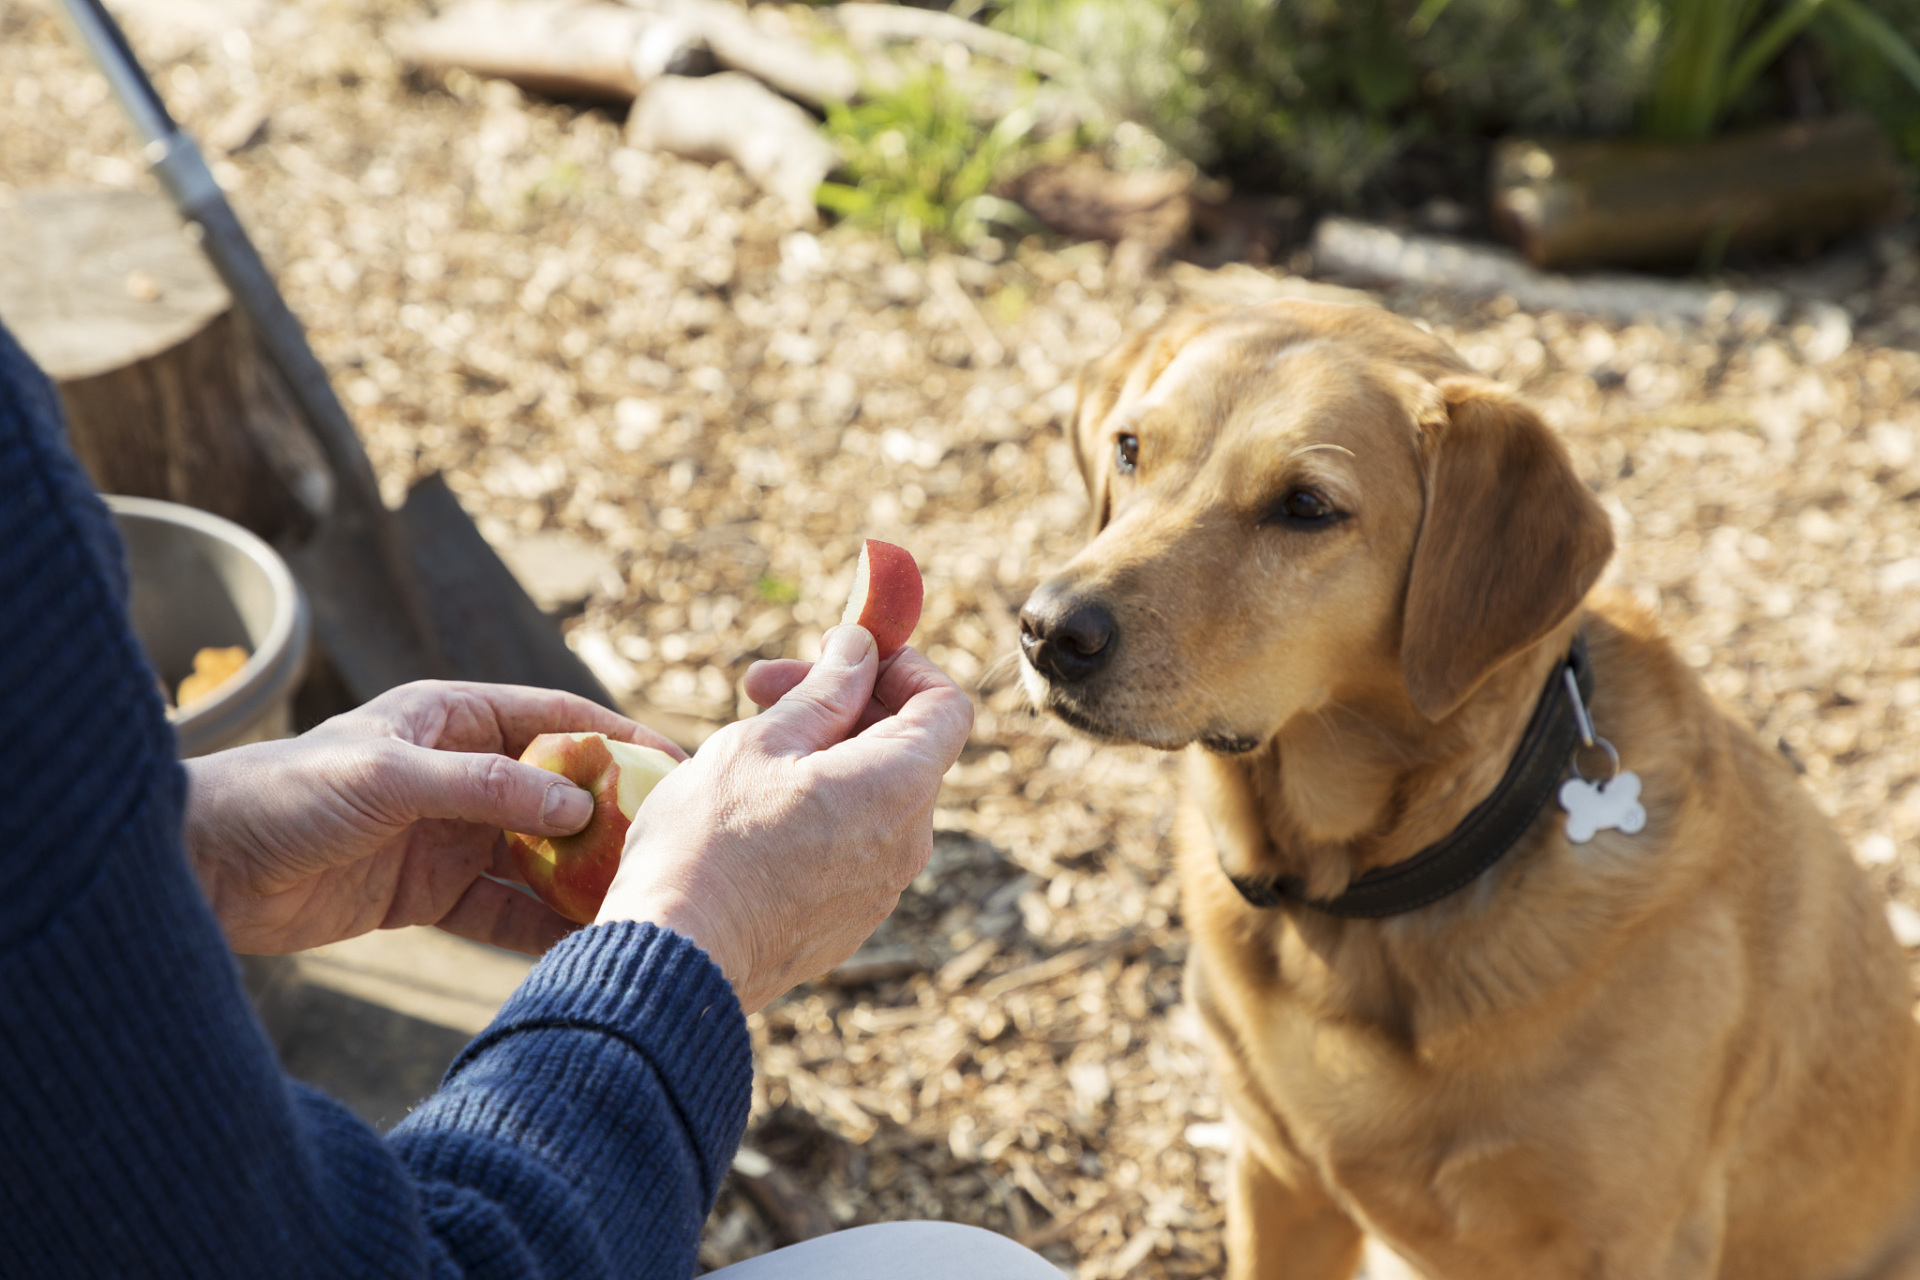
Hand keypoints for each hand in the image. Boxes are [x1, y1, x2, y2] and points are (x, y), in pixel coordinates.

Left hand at [183, 681, 682, 955]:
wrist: (203, 868)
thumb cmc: (286, 794)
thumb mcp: (390, 777)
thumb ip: (485, 790)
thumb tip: (578, 805)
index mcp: (452, 719)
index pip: (556, 720)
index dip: (617, 740)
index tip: (674, 766)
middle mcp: (459, 773)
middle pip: (556, 793)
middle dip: (610, 820)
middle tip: (668, 849)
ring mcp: (447, 835)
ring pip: (535, 856)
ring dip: (579, 879)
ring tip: (634, 903)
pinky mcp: (427, 893)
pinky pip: (500, 909)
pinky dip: (538, 927)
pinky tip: (579, 943)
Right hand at [599, 626, 973, 1011]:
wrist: (677, 959)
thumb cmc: (711, 841)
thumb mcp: (763, 741)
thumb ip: (825, 691)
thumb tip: (861, 649)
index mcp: (899, 785)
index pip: (946, 705)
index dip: (902, 667)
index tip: (842, 655)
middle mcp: (907, 841)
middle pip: (904, 747)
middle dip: (841, 704)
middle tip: (760, 688)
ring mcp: (881, 889)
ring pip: (873, 797)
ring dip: (824, 758)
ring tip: (746, 750)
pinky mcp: (848, 923)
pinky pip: (852, 847)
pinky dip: (819, 813)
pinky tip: (750, 813)